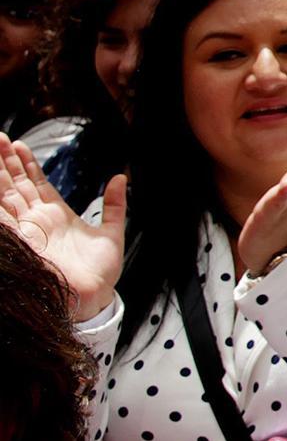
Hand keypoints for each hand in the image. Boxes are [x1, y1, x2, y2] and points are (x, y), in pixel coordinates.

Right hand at [0, 137, 125, 318]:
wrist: (94, 297)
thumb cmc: (101, 272)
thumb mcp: (112, 232)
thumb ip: (115, 205)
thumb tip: (120, 177)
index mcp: (57, 215)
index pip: (37, 184)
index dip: (27, 164)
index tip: (19, 144)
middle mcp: (38, 221)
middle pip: (17, 185)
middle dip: (7, 162)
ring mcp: (29, 231)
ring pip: (8, 197)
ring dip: (1, 175)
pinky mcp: (23, 244)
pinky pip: (6, 220)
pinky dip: (1, 207)